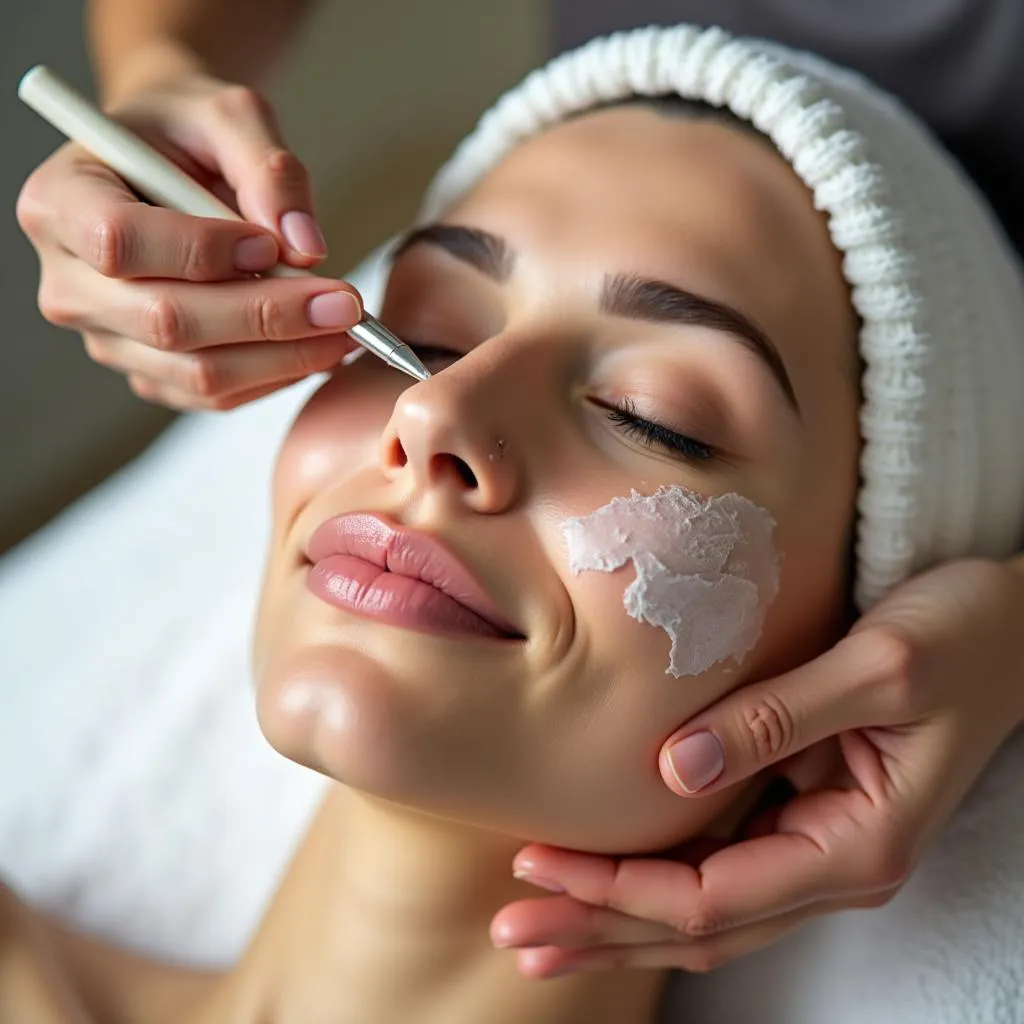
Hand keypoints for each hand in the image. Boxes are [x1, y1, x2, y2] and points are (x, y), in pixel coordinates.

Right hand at [16, 67, 362, 410]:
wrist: (170, 168)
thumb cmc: (188, 134)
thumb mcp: (227, 116)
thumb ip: (269, 168)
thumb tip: (306, 249)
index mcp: (61, 202)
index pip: (122, 242)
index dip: (203, 250)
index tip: (273, 246)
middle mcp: (69, 283)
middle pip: (168, 321)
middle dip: (268, 317)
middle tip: (346, 304)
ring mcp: (107, 338)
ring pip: (198, 373)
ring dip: (284, 357)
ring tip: (345, 328)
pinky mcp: (148, 375)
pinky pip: (215, 397)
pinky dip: (275, 377)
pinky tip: (317, 347)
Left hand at [493, 555, 1023, 976]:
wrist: (1017, 626)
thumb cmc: (964, 636)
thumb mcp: (880, 668)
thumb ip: (779, 718)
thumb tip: (671, 770)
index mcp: (858, 844)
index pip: (713, 895)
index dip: (619, 889)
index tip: (539, 866)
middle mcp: (837, 862)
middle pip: (698, 924)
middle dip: (602, 928)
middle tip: (513, 932)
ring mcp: (822, 843)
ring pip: (705, 908)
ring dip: (620, 918)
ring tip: (538, 926)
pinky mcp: (808, 811)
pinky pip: (722, 866)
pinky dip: (657, 880)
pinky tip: (607, 879)